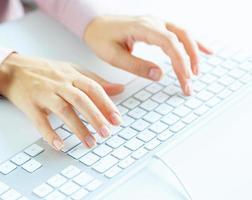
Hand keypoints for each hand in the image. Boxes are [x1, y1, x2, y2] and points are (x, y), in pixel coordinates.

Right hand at [0, 53, 123, 149]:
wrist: (13, 69)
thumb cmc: (45, 71)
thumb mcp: (72, 70)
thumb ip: (95, 80)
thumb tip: (120, 88)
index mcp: (71, 75)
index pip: (93, 88)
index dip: (107, 104)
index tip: (117, 120)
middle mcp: (59, 84)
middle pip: (80, 100)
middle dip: (95, 117)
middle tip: (106, 133)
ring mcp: (44, 94)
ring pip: (63, 110)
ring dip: (78, 127)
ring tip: (90, 142)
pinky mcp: (30, 105)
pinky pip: (40, 120)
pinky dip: (49, 133)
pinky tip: (60, 144)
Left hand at [84, 16, 211, 95]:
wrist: (95, 24)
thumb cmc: (100, 38)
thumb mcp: (114, 56)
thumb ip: (136, 66)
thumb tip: (160, 75)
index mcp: (142, 27)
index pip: (169, 43)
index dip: (180, 61)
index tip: (185, 79)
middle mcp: (153, 21)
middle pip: (181, 37)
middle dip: (190, 60)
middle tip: (191, 81)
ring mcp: (156, 22)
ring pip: (183, 34)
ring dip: (193, 52)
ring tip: (198, 71)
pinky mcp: (156, 27)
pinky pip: (179, 33)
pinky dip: (192, 42)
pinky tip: (203, 50)